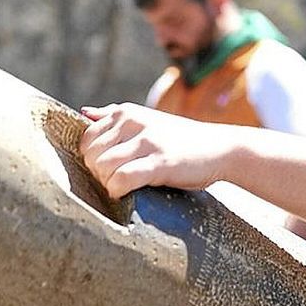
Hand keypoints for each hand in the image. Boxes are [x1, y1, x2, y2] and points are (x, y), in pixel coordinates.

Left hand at [79, 103, 233, 197]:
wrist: (221, 148)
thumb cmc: (181, 139)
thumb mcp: (147, 121)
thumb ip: (114, 117)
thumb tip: (84, 112)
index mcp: (126, 112)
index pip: (86, 138)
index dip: (92, 158)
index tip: (110, 169)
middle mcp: (133, 121)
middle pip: (91, 154)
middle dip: (98, 173)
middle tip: (117, 181)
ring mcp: (147, 141)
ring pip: (103, 166)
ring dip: (108, 183)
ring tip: (124, 187)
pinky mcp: (159, 162)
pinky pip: (121, 179)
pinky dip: (118, 190)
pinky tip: (128, 193)